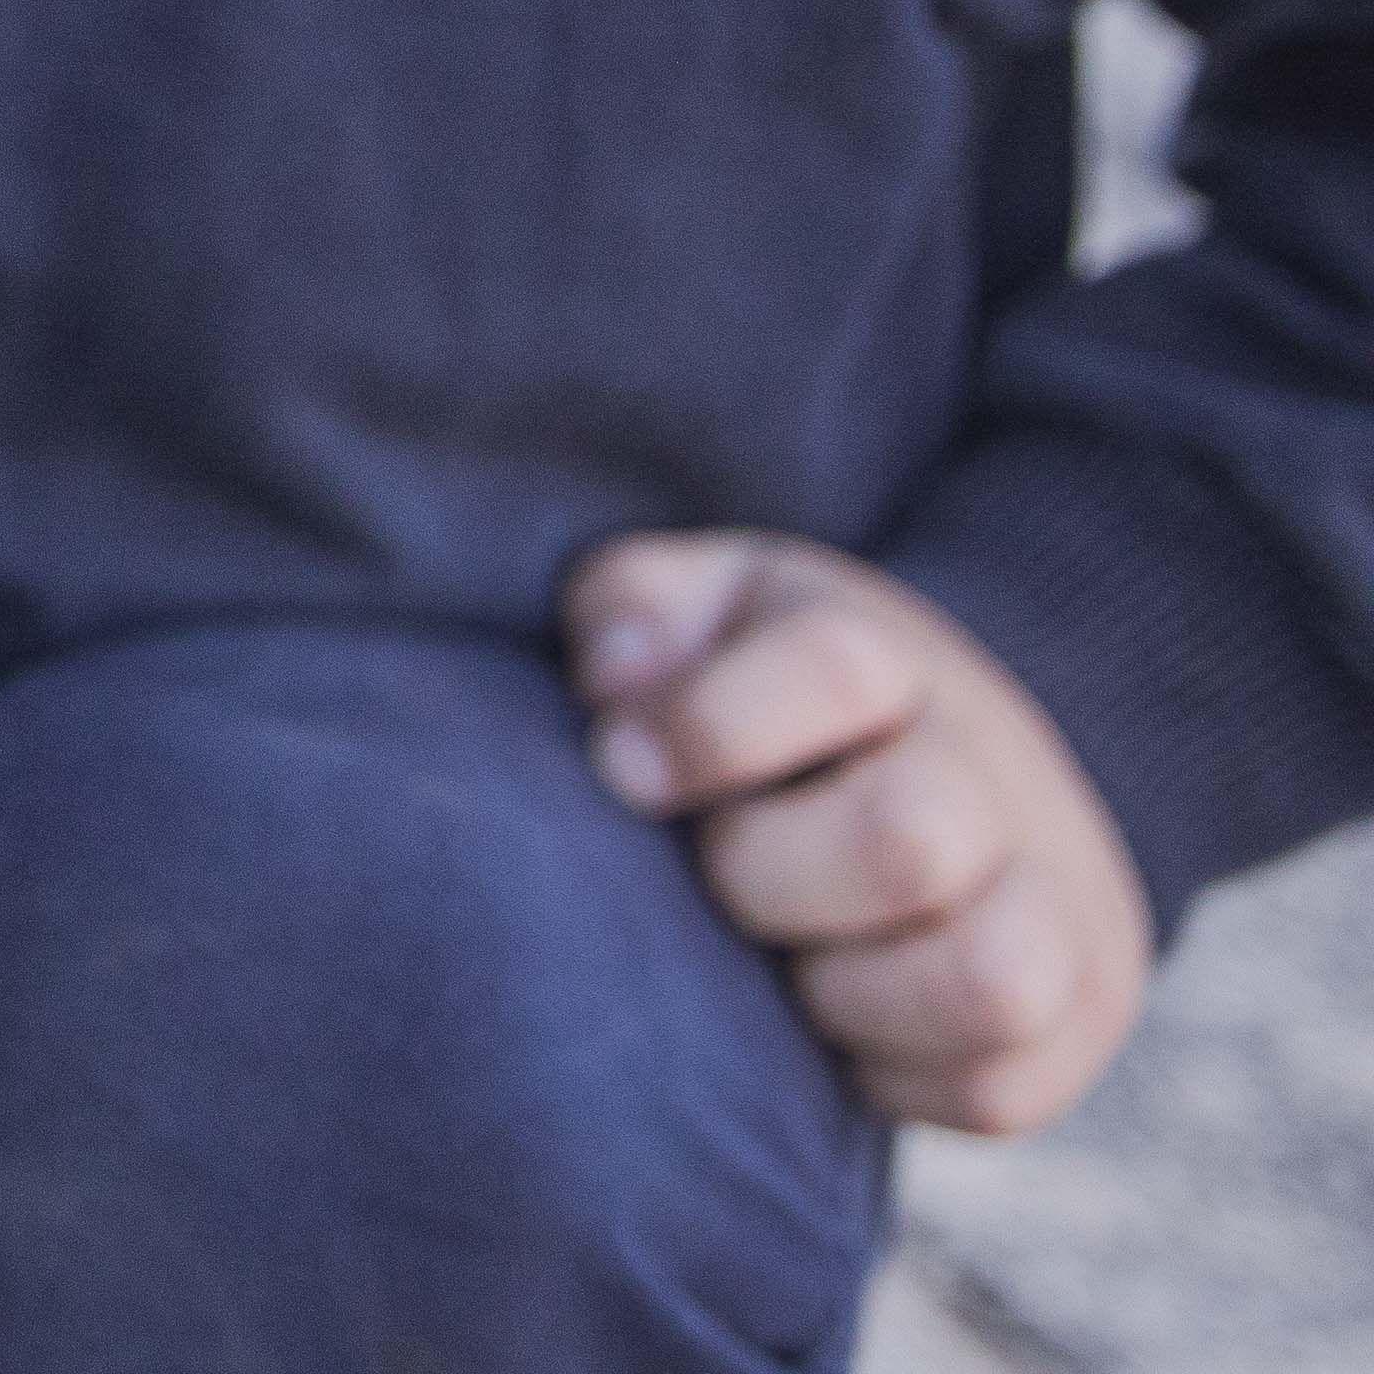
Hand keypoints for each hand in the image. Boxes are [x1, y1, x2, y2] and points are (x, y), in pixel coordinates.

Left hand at [568, 530, 1151, 1134]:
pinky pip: (996, 1091)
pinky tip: (839, 1021)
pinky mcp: (1081, 1022)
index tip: (623, 768)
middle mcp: (998, 775)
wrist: (960, 772)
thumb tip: (618, 680)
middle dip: (764, 878)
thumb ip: (631, 608)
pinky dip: (892, 1075)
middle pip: (909, 841)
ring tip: (790, 964)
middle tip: (719, 875)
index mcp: (893, 660)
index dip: (705, 728)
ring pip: (992, 983)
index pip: (839, 668)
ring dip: (846, 995)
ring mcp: (1058, 901)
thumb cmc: (776, 701)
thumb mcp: (698, 614)